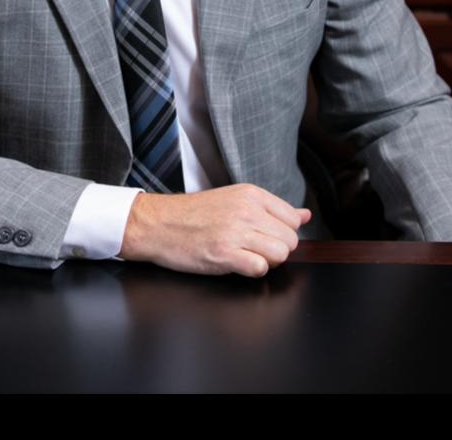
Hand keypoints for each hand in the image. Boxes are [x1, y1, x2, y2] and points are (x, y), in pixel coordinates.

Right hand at [120, 183, 310, 277]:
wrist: (159, 223)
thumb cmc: (194, 213)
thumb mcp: (235, 199)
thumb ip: (272, 208)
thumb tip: (305, 215)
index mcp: (251, 194)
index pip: (292, 218)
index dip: (282, 233)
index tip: (264, 235)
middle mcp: (246, 210)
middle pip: (289, 239)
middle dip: (276, 249)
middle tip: (252, 247)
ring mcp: (236, 232)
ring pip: (280, 254)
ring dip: (266, 261)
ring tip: (244, 255)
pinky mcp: (225, 254)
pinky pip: (260, 268)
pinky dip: (252, 270)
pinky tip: (236, 262)